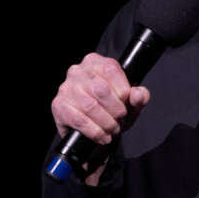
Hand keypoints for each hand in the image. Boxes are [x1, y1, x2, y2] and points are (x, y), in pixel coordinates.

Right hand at [51, 53, 150, 182]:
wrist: (92, 128)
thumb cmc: (110, 109)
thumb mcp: (129, 102)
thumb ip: (139, 96)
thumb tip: (138, 93)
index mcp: (96, 62)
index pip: (110, 70)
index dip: (122, 91)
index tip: (126, 104)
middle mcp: (78, 71)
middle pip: (101, 90)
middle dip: (115, 110)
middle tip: (120, 120)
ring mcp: (66, 88)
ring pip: (90, 106)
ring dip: (106, 122)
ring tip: (112, 129)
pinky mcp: (59, 106)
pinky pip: (79, 120)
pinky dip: (95, 131)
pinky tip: (102, 136)